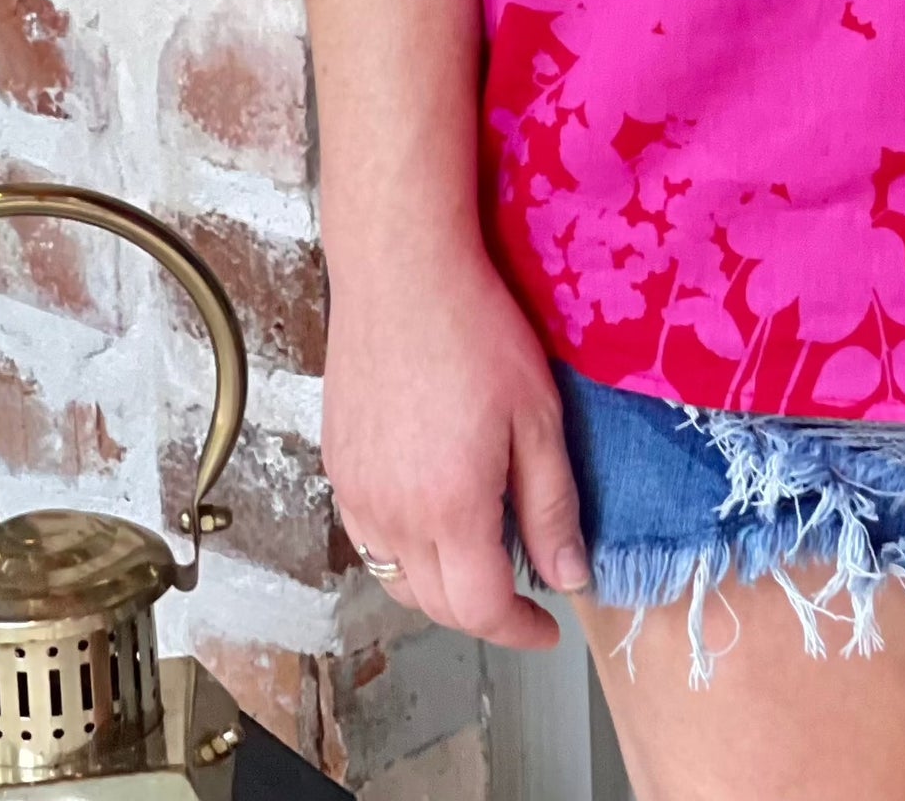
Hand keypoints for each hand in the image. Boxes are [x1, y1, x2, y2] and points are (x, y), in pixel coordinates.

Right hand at [321, 229, 588, 647]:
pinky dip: (402, 552)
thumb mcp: (537, 417)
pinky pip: (367, 538)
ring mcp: (356, 492)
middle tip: (522, 591)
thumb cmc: (478, 332)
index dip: (518, 631)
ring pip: (395, 578)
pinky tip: (432, 517)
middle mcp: (392, 514)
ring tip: (480, 556)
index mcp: (449, 508)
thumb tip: (568, 576)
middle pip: (433, 604)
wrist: (402, 273)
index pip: (479, 609)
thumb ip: (551, 506)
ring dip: (439, 587)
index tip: (547, 628)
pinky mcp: (337, 466)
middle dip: (482, 612)